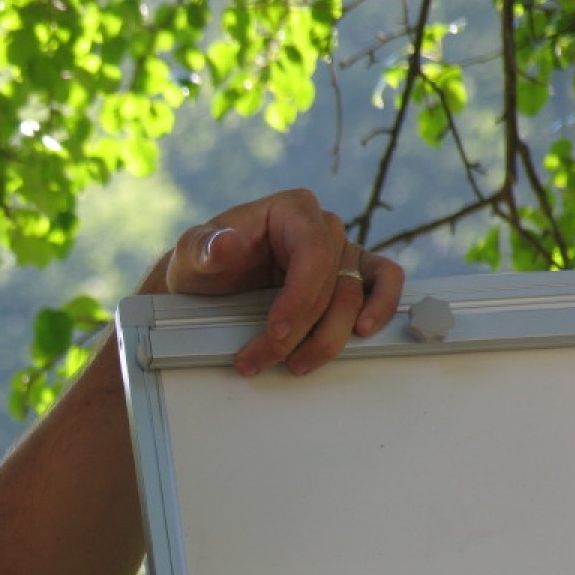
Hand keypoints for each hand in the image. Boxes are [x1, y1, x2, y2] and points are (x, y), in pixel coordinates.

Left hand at [158, 188, 404, 376]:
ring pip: (353, 296)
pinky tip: (362, 331)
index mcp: (292, 210)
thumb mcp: (192, 253)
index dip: (299, 298)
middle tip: (267, 357)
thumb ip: (201, 247)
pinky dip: (381, 305)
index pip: (312, 254)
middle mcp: (323, 227)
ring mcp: (341, 251)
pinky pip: (383, 281)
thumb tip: (224, 243)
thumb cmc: (205, 262)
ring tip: (295, 364)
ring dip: (328, 338)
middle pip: (331, 284)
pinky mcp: (351, 273)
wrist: (210, 281)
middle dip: (301, 330)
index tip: (275, 331)